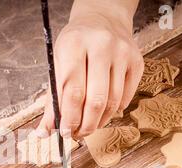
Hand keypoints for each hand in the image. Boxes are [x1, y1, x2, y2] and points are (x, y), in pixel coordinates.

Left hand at [37, 0, 143, 138]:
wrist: (103, 18)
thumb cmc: (75, 45)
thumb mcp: (57, 64)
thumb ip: (52, 100)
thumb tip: (44, 132)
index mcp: (74, 45)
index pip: (72, 91)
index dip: (69, 118)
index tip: (64, 133)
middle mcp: (102, 46)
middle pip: (95, 101)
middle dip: (85, 125)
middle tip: (77, 135)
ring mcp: (123, 53)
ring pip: (112, 103)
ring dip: (98, 122)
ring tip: (87, 125)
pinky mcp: (137, 62)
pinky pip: (124, 99)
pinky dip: (111, 111)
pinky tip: (101, 110)